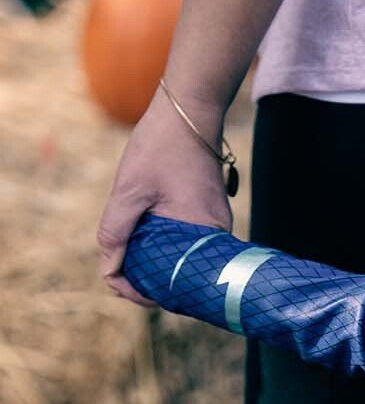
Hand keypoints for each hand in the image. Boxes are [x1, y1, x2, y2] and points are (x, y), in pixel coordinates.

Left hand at [97, 85, 232, 307]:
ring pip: (185, 262)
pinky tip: (145, 244)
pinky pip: (189, 246)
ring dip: (156, 265)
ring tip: (127, 261)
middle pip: (181, 278)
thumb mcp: (129, 190)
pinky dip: (167, 249)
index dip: (141, 292)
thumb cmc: (161, 146)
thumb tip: (108, 269)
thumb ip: (115, 231)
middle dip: (148, 283)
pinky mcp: (212, 218)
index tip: (116, 284)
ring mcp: (217, 228)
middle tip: (117, 275)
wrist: (190, 110)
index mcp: (202, 234)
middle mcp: (217, 237)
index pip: (174, 285)